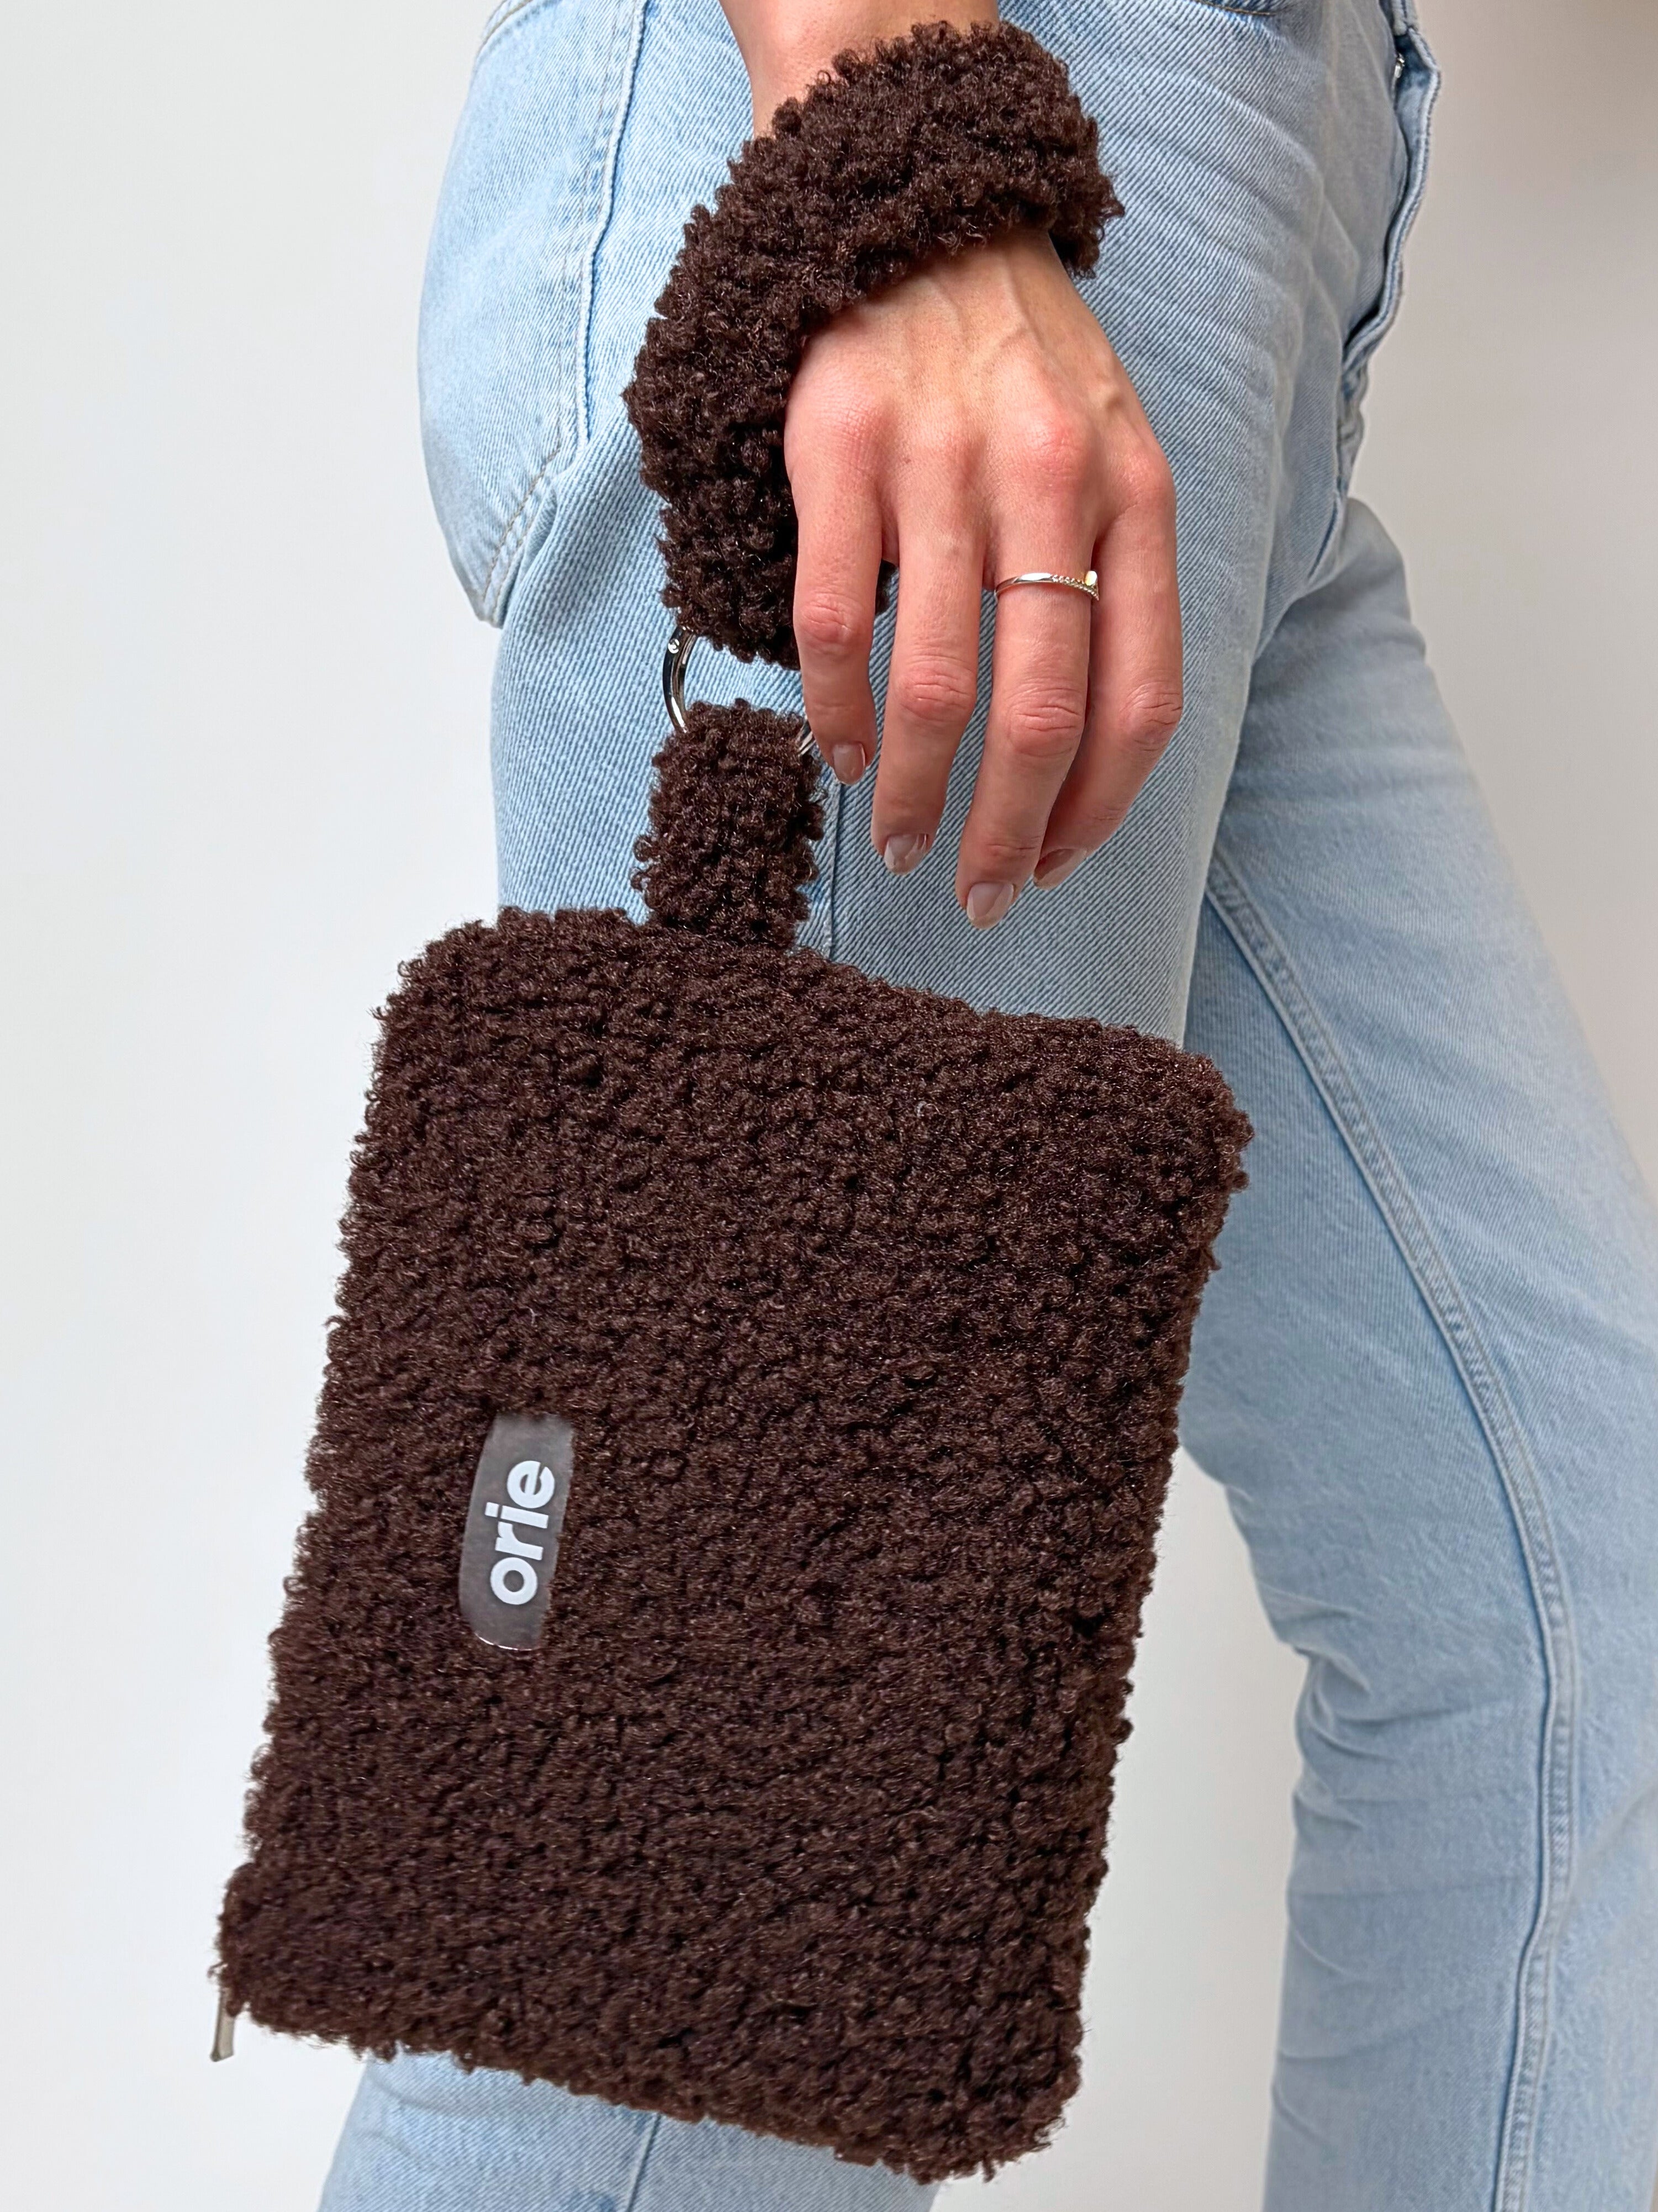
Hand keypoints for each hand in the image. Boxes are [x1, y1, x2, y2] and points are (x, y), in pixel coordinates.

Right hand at [785, 224, 1180, 924]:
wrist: (928, 212)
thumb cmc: (1025, 368)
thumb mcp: (1114, 456)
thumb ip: (1112, 583)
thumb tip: (1075, 752)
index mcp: (1135, 497)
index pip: (1140, 699)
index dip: (1099, 809)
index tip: (1056, 865)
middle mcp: (1049, 482)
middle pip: (1040, 714)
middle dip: (1008, 834)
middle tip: (979, 894)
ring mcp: (941, 464)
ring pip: (936, 686)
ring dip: (913, 793)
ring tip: (897, 840)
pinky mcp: (840, 448)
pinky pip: (835, 621)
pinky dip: (835, 710)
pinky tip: (836, 749)